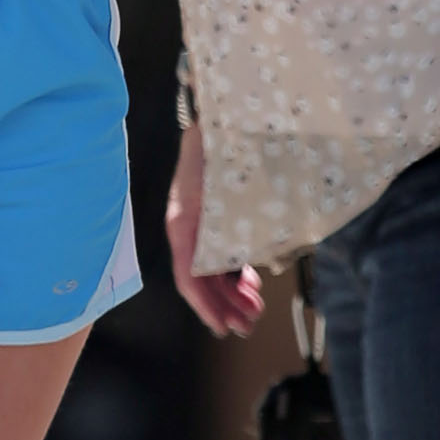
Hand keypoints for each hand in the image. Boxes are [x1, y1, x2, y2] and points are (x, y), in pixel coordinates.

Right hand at [165, 119, 263, 337]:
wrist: (220, 111)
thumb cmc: (224, 149)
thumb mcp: (229, 195)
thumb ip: (231, 232)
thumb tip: (239, 271)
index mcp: (185, 225)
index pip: (189, 279)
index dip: (208, 308)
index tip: (226, 328)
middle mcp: (187, 227)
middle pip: (201, 278)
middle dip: (225, 305)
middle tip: (250, 324)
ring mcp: (198, 220)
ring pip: (210, 266)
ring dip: (231, 290)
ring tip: (255, 306)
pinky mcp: (209, 213)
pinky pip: (217, 249)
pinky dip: (234, 267)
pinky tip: (252, 279)